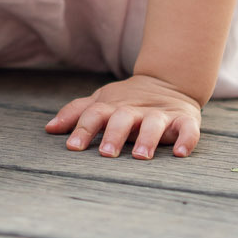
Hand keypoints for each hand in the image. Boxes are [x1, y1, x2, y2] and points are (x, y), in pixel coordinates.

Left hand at [45, 75, 202, 158]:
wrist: (168, 82)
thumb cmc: (126, 101)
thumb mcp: (100, 101)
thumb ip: (76, 113)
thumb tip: (49, 129)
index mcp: (113, 106)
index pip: (94, 114)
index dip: (83, 129)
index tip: (73, 147)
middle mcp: (135, 110)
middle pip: (122, 119)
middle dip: (114, 135)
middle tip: (106, 154)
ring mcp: (160, 115)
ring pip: (154, 124)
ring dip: (147, 138)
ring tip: (140, 156)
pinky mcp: (185, 120)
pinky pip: (188, 130)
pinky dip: (186, 140)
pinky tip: (179, 153)